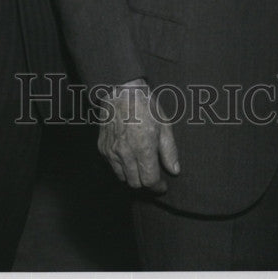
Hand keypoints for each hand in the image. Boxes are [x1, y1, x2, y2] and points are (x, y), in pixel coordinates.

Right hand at [98, 78, 179, 192]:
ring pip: (122, 178)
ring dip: (133, 176)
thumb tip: (175, 171)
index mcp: (143, 148)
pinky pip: (112, 167)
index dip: (158, 186)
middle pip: (135, 183)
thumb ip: (169, 151)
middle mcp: (125, 153)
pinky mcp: (102, 148)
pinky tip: (128, 156)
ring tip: (140, 167)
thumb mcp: (164, 125)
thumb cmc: (146, 106)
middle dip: (146, 183)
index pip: (150, 181)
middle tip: (152, 176)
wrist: (121, 92)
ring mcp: (112, 151)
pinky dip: (121, 167)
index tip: (163, 185)